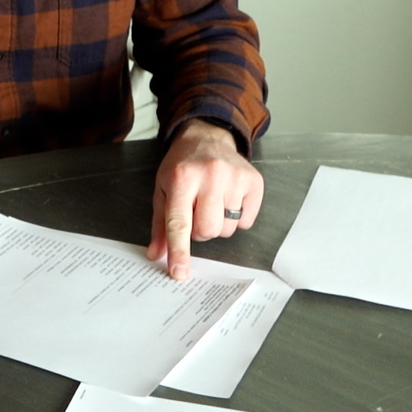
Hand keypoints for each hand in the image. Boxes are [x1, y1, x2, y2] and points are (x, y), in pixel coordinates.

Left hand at [146, 119, 263, 280]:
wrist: (207, 138)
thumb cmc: (182, 167)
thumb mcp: (163, 190)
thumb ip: (160, 225)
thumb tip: (157, 255)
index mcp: (182, 178)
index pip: (179, 222)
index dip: (179, 250)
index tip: (180, 272)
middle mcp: (210, 175)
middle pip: (207, 230)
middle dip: (200, 232)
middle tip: (196, 214)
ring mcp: (235, 177)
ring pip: (227, 229)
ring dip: (218, 224)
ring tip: (212, 203)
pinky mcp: (254, 181)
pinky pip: (246, 222)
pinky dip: (236, 219)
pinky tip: (229, 200)